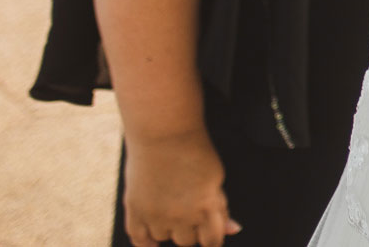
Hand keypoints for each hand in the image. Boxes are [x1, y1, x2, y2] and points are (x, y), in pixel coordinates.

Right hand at [122, 131, 237, 246]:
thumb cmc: (194, 150)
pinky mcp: (134, 210)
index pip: (213, 241)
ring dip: (169, 229)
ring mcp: (156, 215)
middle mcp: (182, 216)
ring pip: (164, 238)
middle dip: (191, 229)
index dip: (213, 238)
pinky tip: (152, 239)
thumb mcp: (216, 178)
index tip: (210, 234)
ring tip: (170, 206)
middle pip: (188, 241)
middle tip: (188, 209)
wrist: (164, 132)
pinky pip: (139, 240)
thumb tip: (233, 229)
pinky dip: (146, 242)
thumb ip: (222, 207)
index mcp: (207, 207)